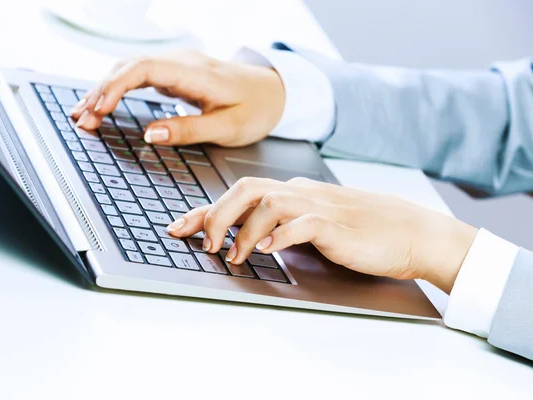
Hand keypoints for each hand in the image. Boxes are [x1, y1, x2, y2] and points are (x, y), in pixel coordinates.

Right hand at [70, 50, 284, 146]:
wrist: (273, 91)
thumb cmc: (255, 109)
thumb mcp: (228, 127)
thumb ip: (190, 130)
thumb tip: (151, 135)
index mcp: (195, 73)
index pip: (143, 69)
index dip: (115, 88)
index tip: (97, 111)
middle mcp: (182, 62)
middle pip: (129, 66)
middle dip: (100, 92)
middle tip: (81, 121)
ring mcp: (176, 65)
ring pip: (129, 69)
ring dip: (103, 89)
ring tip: (82, 115)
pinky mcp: (174, 73)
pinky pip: (137, 75)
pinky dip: (116, 89)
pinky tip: (102, 104)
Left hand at [166, 177, 477, 293]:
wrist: (411, 232)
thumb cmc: (364, 231)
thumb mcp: (315, 225)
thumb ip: (284, 226)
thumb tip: (250, 239)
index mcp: (294, 192)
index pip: (240, 194)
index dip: (206, 210)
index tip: (179, 227)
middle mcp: (301, 193)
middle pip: (246, 189)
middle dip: (216, 214)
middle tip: (204, 243)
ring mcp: (319, 206)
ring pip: (268, 203)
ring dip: (243, 230)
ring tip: (233, 255)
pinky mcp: (337, 225)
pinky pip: (303, 223)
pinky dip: (280, 235)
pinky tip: (268, 250)